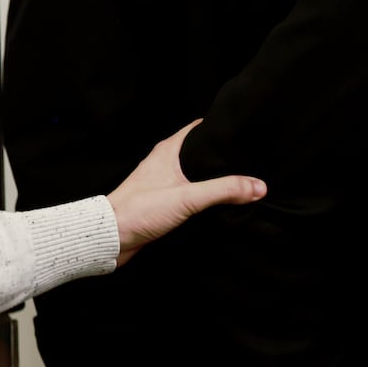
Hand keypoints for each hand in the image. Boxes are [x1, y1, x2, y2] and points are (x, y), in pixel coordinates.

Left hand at [106, 120, 265, 264]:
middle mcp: (165, 162)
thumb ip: (224, 190)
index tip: (244, 130)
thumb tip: (258, 186)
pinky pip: (190, 191)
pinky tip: (219, 202)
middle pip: (200, 150)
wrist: (108, 239)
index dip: (221, 127)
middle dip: (223, 154)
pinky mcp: (163, 201)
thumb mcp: (187, 197)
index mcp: (169, 150)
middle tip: (249, 156)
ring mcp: (163, 182)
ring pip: (196, 172)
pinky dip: (205, 194)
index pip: (199, 128)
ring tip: (241, 178)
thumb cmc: (138, 211)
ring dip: (215, 176)